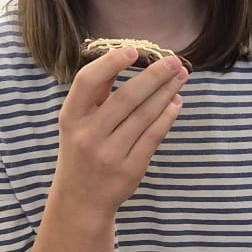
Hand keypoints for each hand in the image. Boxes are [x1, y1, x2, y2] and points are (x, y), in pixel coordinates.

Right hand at [54, 47, 186, 216]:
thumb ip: (96, 96)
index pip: (87, 82)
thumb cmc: (81, 153)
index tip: (133, 50)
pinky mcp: (130, 169)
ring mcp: (109, 154)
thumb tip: (125, 59)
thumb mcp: (76, 124)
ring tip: (180, 77)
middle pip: (126, 97)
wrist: (81, 201)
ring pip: (145, 116)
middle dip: (154, 76)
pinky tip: (176, 102)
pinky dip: (167, 116)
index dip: (110, 63)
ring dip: (167, 93)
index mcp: (71, 118)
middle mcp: (88, 135)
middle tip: (174, 61)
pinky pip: (154, 136)